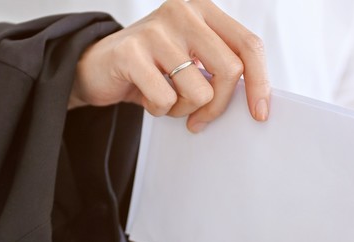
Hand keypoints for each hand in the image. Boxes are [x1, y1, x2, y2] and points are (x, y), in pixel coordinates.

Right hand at [70, 0, 270, 132]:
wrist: (94, 67)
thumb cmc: (149, 66)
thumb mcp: (191, 59)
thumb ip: (220, 67)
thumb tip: (253, 99)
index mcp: (202, 10)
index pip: (248, 45)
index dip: (259, 82)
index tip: (259, 112)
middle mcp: (182, 11)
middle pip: (230, 70)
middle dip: (217, 105)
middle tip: (200, 119)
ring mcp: (155, 29)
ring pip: (199, 90)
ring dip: (183, 108)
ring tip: (166, 99)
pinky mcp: (131, 52)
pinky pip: (165, 98)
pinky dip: (158, 109)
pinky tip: (145, 97)